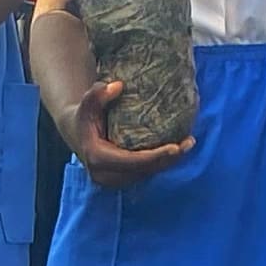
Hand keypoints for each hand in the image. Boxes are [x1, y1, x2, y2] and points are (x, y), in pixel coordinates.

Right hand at [57, 79, 191, 190]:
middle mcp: (105, 175)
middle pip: (143, 171)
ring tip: (188, 144)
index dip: (154, 157)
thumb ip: (98, 92)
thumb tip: (118, 86)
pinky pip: (145, 173)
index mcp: (98, 159)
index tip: (175, 148)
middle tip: (189, 143)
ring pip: (146, 174)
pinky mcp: (121, 179)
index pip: (131, 162)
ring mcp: (114, 180)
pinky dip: (161, 163)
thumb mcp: (88, 102)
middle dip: (168, 160)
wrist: (77, 132)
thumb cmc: (85, 115)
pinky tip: (177, 149)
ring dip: (168, 162)